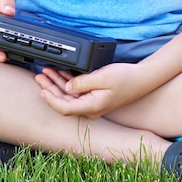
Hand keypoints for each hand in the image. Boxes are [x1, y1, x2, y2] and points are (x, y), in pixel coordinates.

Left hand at [34, 63, 150, 118]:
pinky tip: (61, 74)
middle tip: (39, 76)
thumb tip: (67, 87)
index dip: (51, 100)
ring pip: (69, 95)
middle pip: (64, 101)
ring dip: (57, 84)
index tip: (42, 90)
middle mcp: (91, 107)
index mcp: (91, 106)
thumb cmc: (126, 78)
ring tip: (46, 72)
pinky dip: (67, 82)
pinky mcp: (95, 95)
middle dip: (50, 88)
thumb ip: (82, 83)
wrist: (142, 78)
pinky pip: (77, 91)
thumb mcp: (102, 77)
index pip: (65, 108)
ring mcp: (93, 102)